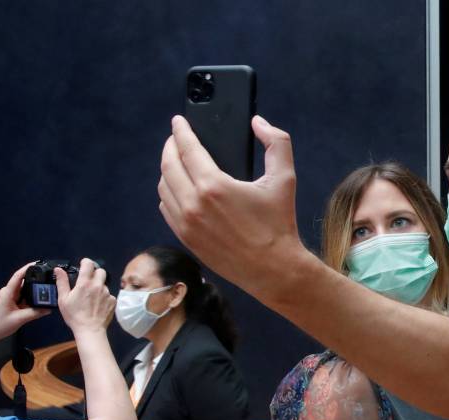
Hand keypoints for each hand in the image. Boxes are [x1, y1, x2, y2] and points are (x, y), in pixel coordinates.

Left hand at [0, 263, 50, 349]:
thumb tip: (48, 309)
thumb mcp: (19, 319)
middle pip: (24, 283)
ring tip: (46, 292)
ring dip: (33, 292)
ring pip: (24, 291)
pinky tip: (38, 302)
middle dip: (35, 281)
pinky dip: (30, 299)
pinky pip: (23, 298)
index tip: (38, 264)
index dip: (28, 268)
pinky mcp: (11, 303)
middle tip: (48, 280)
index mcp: (8, 292)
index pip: (18, 276)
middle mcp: (9, 292)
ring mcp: (9, 297)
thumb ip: (35, 313)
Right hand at [55, 258, 114, 333]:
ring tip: (92, 297)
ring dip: (99, 286)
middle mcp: (98, 285)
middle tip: (88, 281)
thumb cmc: (74, 315)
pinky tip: (98, 305)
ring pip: (104, 284)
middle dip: (95, 273)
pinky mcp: (113, 301)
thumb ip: (62, 282)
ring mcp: (107, 293)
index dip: (85, 262)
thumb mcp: (63, 299)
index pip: (88, 264)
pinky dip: (104, 297)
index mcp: (85, 283)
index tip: (83, 265)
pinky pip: (109, 295)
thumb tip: (58, 269)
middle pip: (101, 271)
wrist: (90, 330)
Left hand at [157, 115, 307, 299]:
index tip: (178, 121)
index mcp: (214, 186)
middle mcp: (193, 204)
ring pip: (164, 187)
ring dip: (168, 169)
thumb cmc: (279, 224)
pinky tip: (178, 188)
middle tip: (176, 138)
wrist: (273, 269)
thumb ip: (276, 142)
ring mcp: (186, 223)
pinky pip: (167, 209)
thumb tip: (258, 123)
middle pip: (168, 165)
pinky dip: (169, 193)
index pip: (187, 149)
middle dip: (170, 146)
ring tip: (177, 162)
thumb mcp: (284, 178)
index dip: (180, 131)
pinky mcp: (186, 239)